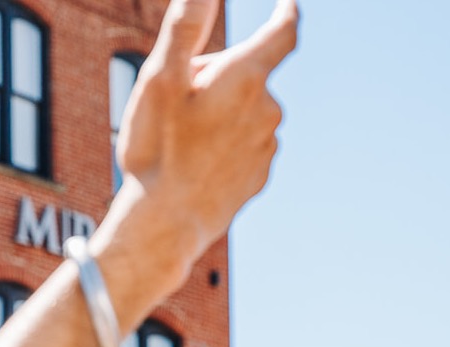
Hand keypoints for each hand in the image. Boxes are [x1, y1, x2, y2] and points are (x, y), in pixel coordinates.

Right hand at [91, 0, 298, 322]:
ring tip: (185, 140)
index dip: (287, 14)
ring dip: (222, 112)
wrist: (168, 223)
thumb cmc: (158, 149)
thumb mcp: (160, 77)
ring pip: (247, 112)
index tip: (290, 5)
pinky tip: (199, 163)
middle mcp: (269, 112)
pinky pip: (245, 145)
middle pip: (249, 75)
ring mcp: (268, 147)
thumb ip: (186, 26)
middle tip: (178, 104)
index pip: (284, 34)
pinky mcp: (261, 176)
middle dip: (219, 76)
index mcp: (247, 79)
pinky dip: (226, 144)